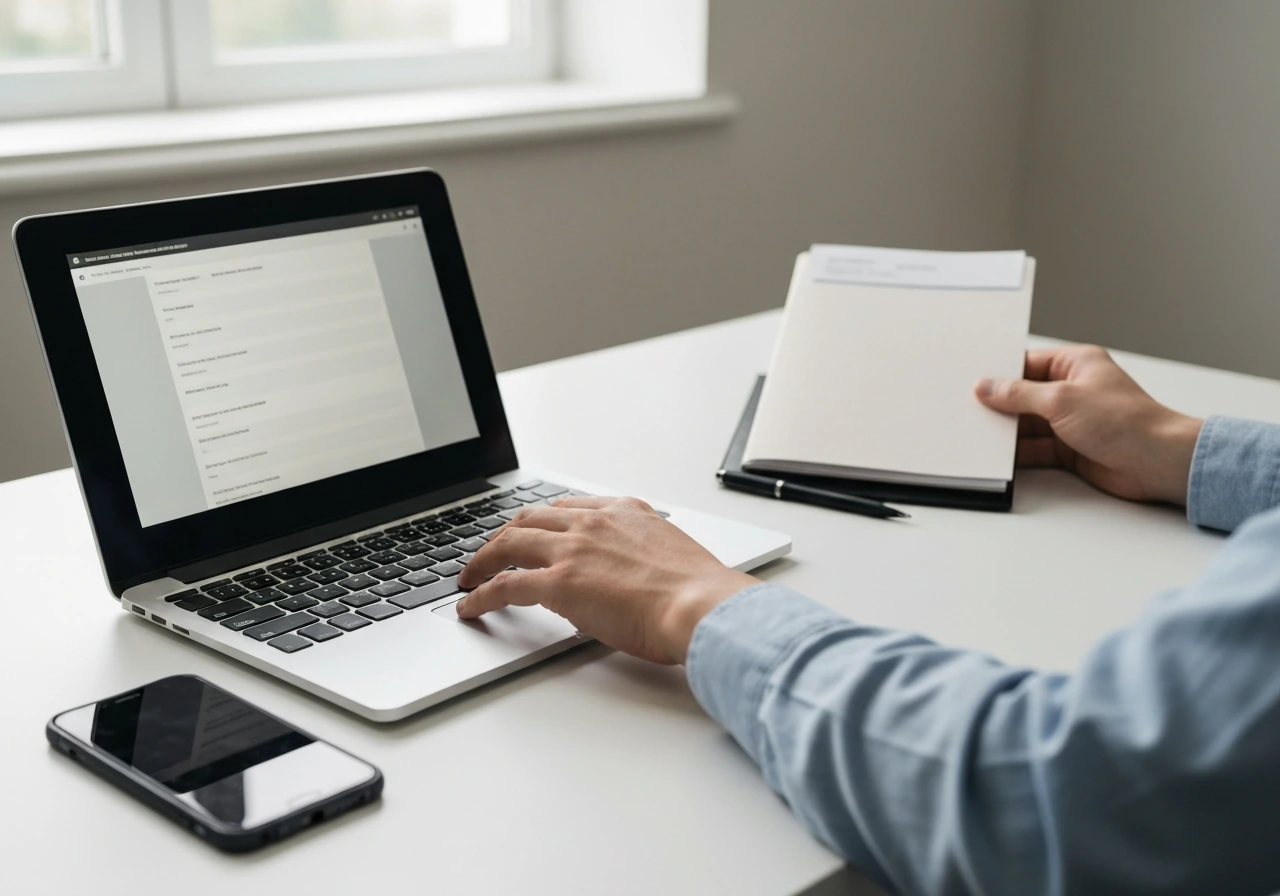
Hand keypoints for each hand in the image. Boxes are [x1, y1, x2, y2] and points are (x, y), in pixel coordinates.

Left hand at [454, 496, 756, 664]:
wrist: (701, 606)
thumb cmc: (698, 592)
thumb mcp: (668, 554)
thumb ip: (638, 556)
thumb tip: (623, 579)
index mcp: (624, 511)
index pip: (567, 507)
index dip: (540, 521)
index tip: (530, 531)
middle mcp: (593, 522)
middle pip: (530, 519)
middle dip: (503, 536)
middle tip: (491, 553)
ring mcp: (573, 550)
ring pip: (509, 543)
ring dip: (483, 560)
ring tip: (470, 576)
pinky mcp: (559, 583)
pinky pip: (505, 585)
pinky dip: (481, 595)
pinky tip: (470, 606)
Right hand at [975, 345, 1201, 504]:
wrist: (1158, 462)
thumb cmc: (1126, 421)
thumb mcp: (1062, 399)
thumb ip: (1019, 394)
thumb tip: (987, 387)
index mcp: (1075, 364)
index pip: (1026, 364)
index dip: (999, 374)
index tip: (972, 383)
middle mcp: (1072, 390)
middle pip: (1023, 396)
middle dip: (999, 406)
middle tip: (968, 412)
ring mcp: (1071, 421)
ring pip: (1027, 425)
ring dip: (1007, 433)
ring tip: (978, 436)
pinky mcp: (1071, 449)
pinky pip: (1035, 448)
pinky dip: (1019, 453)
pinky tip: (1000, 457)